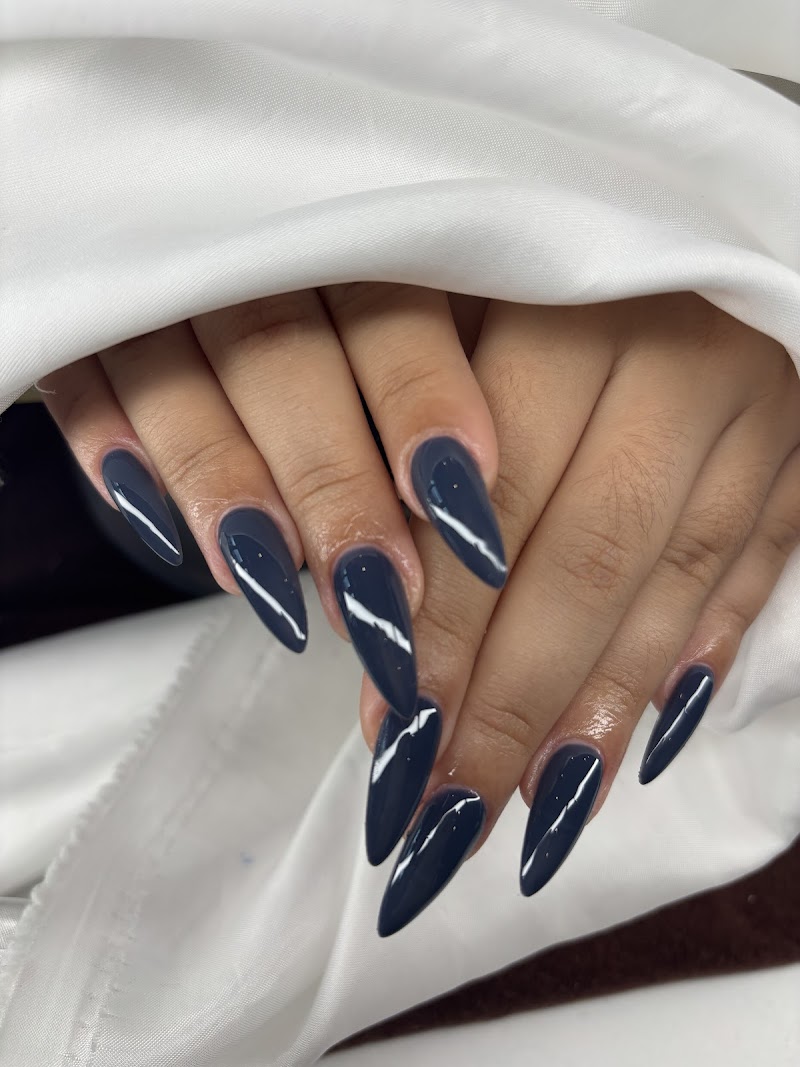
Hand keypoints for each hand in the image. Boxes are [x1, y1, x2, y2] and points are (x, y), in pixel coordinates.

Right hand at [39, 284, 504, 719]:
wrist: (206, 276)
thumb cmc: (339, 320)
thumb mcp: (398, 325)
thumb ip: (434, 389)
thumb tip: (486, 525)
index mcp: (344, 225)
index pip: (388, 300)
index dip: (420, 396)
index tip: (462, 496)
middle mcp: (246, 239)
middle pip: (283, 348)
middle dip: (331, 479)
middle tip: (375, 595)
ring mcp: (153, 278)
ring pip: (178, 371)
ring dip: (224, 482)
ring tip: (271, 588)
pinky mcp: (83, 325)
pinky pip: (80, 377)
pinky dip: (109, 443)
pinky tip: (151, 521)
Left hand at [363, 293, 799, 935]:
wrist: (664, 203)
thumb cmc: (504, 255)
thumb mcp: (435, 302)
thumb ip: (404, 437)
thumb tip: (358, 609)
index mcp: (571, 303)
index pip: (495, 503)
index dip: (442, 627)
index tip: (390, 732)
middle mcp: (680, 350)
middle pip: (588, 558)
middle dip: (512, 699)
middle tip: (446, 810)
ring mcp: (760, 397)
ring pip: (676, 576)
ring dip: (601, 705)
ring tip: (537, 811)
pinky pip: (760, 557)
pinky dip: (705, 648)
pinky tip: (646, 735)